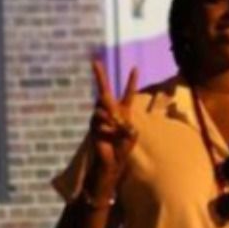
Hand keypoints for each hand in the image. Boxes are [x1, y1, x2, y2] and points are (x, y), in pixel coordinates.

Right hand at [83, 59, 139, 199]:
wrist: (108, 167)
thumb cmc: (121, 153)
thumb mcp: (129, 139)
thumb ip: (126, 128)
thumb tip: (118, 118)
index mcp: (123, 114)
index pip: (128, 95)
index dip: (131, 82)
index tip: (135, 67)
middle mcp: (110, 113)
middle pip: (104, 91)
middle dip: (99, 75)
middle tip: (94, 61)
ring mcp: (100, 119)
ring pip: (104, 108)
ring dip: (110, 119)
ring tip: (114, 132)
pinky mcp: (93, 126)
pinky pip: (100, 121)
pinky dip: (105, 128)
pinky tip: (106, 136)